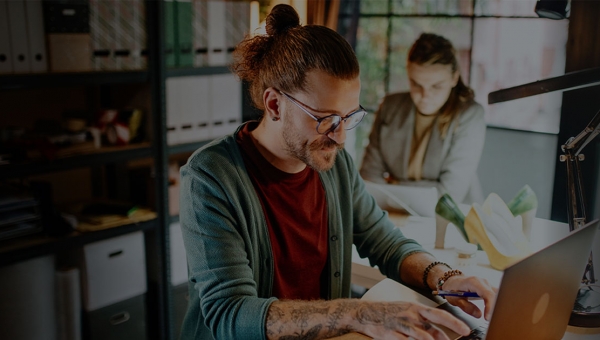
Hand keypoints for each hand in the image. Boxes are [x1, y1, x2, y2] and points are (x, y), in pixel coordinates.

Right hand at [355, 301, 470, 339]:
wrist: (366, 313)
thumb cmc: (390, 312)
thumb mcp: (409, 313)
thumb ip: (425, 325)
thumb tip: (441, 336)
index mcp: (416, 308)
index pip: (439, 315)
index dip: (454, 323)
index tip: (466, 329)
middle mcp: (410, 315)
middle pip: (434, 324)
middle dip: (451, 329)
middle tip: (464, 333)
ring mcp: (401, 325)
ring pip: (422, 337)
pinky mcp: (392, 335)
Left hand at [440, 275, 497, 320]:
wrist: (452, 281)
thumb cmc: (452, 288)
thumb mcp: (454, 299)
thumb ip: (466, 306)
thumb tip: (479, 315)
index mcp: (473, 282)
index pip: (487, 294)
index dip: (490, 306)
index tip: (488, 317)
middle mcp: (483, 282)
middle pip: (495, 295)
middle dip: (495, 308)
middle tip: (492, 321)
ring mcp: (487, 285)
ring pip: (498, 295)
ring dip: (497, 307)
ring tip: (493, 318)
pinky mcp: (489, 288)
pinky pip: (496, 296)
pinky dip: (496, 304)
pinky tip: (494, 313)